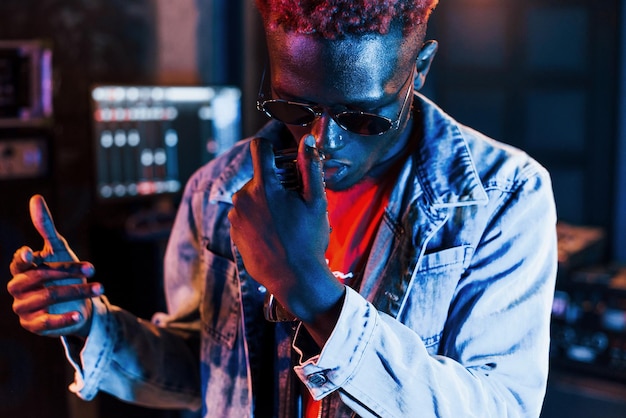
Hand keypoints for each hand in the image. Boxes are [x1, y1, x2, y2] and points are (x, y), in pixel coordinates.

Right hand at [7, 195, 102, 337]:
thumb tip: (35, 198)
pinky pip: (46, 323)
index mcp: (22, 270)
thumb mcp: (58, 250)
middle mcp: (18, 289)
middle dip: (67, 272)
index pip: (20, 263)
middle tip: (94, 265)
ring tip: (100, 287)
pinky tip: (80, 314)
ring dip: (76, 291)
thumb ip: (46, 227)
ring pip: (47, 299)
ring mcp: (24, 308)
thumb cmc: (64, 272)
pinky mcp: (34, 325)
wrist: (77, 303)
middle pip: (38, 279)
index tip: (32, 253)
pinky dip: (63, 319)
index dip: (24, 259)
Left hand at [229, 135, 344, 341]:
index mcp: (263, 186)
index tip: (282, 161)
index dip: (272, 150)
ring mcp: (235, 217)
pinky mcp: (233, 233)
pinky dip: (257, 220)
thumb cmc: (308, 240)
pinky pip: (245, 216)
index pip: (260, 149)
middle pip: (258, 177)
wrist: (294, 278)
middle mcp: (243, 198)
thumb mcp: (316, 202)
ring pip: (251, 197)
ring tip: (283, 224)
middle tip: (292, 205)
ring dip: (265, 204)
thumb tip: (308, 140)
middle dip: (273, 185)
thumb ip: (310, 167)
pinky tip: (273, 236)